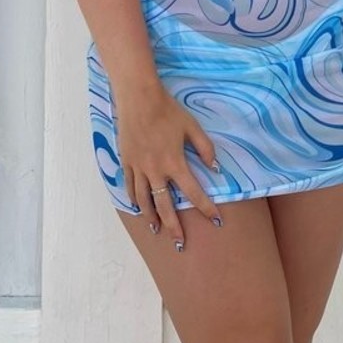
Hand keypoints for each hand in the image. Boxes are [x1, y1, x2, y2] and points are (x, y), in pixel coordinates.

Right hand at [116, 84, 222, 246]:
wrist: (139, 98)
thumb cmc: (168, 110)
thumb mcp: (191, 126)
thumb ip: (205, 148)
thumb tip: (216, 167)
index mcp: (174, 162)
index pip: (193, 192)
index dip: (206, 208)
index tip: (216, 221)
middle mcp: (155, 170)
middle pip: (165, 205)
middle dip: (174, 226)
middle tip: (179, 243)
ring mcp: (138, 167)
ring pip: (144, 200)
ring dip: (151, 217)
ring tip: (156, 230)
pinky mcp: (126, 161)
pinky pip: (129, 186)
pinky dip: (134, 199)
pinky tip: (138, 207)